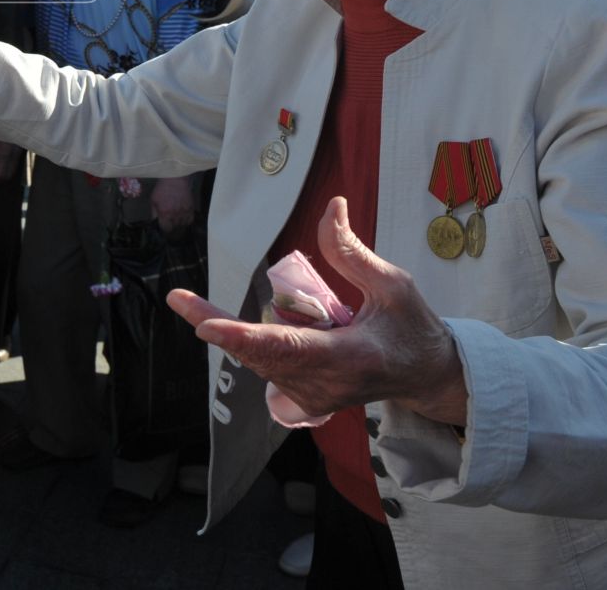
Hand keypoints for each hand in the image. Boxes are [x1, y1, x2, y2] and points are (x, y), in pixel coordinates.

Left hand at [0, 138, 23, 189]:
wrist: (6, 103)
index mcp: (6, 150)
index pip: (1, 173)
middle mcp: (16, 151)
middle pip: (9, 172)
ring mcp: (20, 147)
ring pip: (13, 167)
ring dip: (1, 172)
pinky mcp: (20, 144)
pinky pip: (15, 159)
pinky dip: (6, 165)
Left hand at [150, 175, 197, 232]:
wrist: (175, 179)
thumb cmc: (162, 189)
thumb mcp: (153, 200)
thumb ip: (154, 213)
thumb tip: (155, 223)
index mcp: (165, 213)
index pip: (166, 229)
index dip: (165, 231)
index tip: (164, 230)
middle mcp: (176, 215)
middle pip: (175, 229)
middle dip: (172, 230)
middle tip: (170, 229)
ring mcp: (184, 212)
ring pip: (183, 225)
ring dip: (179, 227)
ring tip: (176, 226)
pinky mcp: (191, 208)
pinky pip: (190, 220)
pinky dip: (187, 221)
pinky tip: (183, 220)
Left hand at [166, 196, 468, 425]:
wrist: (427, 376)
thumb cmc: (413, 328)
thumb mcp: (394, 285)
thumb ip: (351, 251)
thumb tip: (331, 206)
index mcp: (351, 357)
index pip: (288, 349)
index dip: (245, 338)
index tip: (206, 327)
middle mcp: (326, 384)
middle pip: (260, 355)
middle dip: (219, 325)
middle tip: (180, 299)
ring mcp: (315, 397)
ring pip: (259, 361)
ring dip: (241, 332)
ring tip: (238, 310)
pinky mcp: (308, 401)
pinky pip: (267, 368)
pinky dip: (255, 344)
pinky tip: (249, 330)